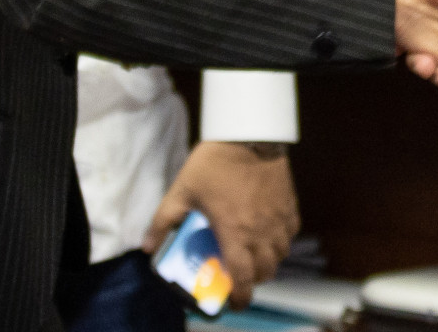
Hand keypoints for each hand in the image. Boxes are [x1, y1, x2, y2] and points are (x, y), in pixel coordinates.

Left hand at [140, 140, 297, 308]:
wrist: (247, 135)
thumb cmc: (214, 164)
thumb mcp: (181, 191)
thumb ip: (163, 221)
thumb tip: (147, 247)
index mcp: (234, 233)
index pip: (243, 278)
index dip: (241, 297)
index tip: (235, 303)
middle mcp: (260, 231)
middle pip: (265, 271)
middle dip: (253, 280)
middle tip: (240, 275)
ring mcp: (278, 219)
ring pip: (280, 255)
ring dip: (268, 261)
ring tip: (254, 254)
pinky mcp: (289, 205)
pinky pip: (289, 233)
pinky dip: (281, 240)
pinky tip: (268, 232)